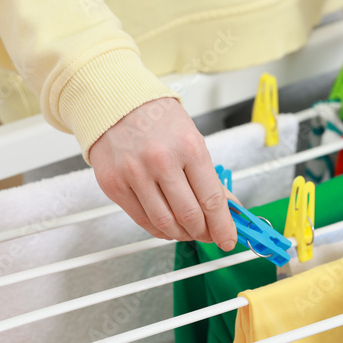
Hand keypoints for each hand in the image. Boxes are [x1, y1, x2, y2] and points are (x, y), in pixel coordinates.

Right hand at [90, 98, 239, 250]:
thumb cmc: (158, 119)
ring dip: (182, 234)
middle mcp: (161, 161)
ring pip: (165, 223)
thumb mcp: (193, 140)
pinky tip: (168, 226)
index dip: (223, 226)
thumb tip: (227, 208)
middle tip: (209, 235)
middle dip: (204, 233)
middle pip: (189, 215)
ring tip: (189, 232)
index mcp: (189, 147)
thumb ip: (209, 176)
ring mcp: (135, 174)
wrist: (116, 102)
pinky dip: (159, 229)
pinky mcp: (114, 185)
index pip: (212, 199)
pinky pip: (142, 220)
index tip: (228, 239)